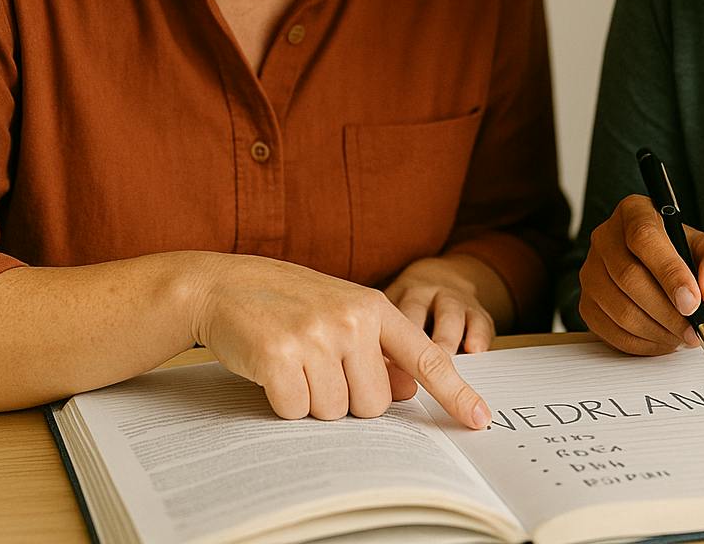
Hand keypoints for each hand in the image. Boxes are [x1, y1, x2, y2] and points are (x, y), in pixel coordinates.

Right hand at [186, 253, 490, 427]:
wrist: (223, 285)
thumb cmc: (288, 302)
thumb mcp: (342, 312)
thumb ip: (379, 348)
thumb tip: (410, 390)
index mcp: (374, 307)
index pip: (426, 357)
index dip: (455, 392)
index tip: (480, 419)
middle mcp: (351, 320)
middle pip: (373, 405)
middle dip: (347, 398)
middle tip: (319, 365)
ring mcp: (315, 337)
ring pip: (335, 412)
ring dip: (313, 399)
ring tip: (294, 361)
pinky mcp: (278, 357)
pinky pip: (297, 410)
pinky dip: (283, 401)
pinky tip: (272, 368)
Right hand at [578, 195, 703, 355]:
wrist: (662, 272)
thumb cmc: (685, 257)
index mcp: (635, 212)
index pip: (644, 238)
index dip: (669, 273)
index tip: (693, 302)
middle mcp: (605, 237)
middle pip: (629, 277)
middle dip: (668, 312)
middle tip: (694, 329)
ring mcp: (591, 271)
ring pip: (619, 309)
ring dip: (657, 331)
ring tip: (682, 335)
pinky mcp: (587, 303)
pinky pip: (610, 331)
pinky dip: (642, 344)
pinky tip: (663, 340)